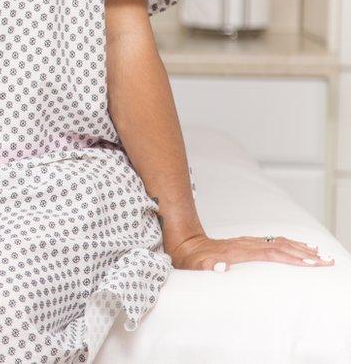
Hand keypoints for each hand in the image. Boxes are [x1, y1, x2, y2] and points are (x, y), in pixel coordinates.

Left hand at [168, 234, 335, 270]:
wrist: (182, 243)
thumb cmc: (188, 259)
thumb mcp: (193, 265)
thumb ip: (206, 265)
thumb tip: (221, 267)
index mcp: (236, 251)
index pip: (270, 253)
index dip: (290, 257)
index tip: (310, 263)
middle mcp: (243, 244)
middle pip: (280, 246)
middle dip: (304, 254)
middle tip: (326, 261)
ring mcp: (245, 242)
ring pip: (278, 242)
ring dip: (299, 248)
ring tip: (319, 253)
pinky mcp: (245, 243)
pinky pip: (272, 242)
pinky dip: (288, 244)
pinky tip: (298, 246)